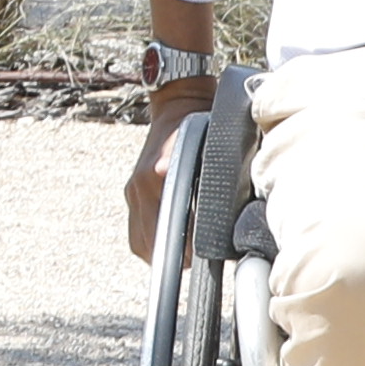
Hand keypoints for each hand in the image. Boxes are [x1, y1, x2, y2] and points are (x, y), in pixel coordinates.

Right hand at [122, 87, 206, 263]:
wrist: (179, 102)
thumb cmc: (205, 127)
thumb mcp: (217, 155)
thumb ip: (220, 189)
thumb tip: (233, 226)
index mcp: (163, 173)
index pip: (173, 227)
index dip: (188, 249)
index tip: (203, 258)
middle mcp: (144, 184)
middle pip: (152, 242)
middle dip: (174, 258)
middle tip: (196, 263)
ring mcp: (134, 188)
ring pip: (140, 241)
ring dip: (160, 254)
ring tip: (183, 257)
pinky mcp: (131, 189)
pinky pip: (135, 230)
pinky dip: (149, 242)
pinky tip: (168, 244)